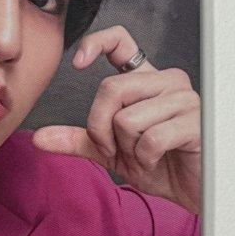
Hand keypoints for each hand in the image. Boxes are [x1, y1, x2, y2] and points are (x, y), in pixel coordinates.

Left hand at [32, 25, 200, 214]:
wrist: (193, 193)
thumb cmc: (162, 166)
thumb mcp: (112, 153)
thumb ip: (78, 141)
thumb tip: (39, 138)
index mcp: (146, 82)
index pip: (121, 42)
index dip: (96, 43)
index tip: (78, 63)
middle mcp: (166, 82)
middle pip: (110, 90)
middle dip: (101, 128)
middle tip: (115, 150)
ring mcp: (183, 99)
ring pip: (127, 118)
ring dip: (128, 149)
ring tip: (144, 157)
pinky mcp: (195, 121)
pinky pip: (150, 138)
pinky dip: (145, 159)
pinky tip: (158, 161)